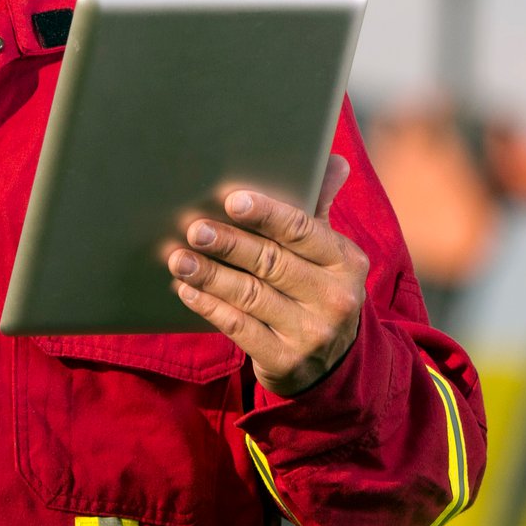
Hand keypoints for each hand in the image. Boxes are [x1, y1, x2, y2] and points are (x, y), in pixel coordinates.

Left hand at [166, 155, 366, 396]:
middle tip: (194, 228)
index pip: (303, 231)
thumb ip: (319, 209)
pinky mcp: (285, 361)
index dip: (267, 214)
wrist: (333, 365)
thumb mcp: (329, 255)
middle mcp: (335, 298)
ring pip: (251, 295)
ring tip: (178, 258)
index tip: (232, 201)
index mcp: (347, 262)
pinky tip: (187, 290)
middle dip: (230, 244)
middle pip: (272, 262)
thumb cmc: (319, 291)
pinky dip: (210, 306)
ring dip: (210, 275)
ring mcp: (311, 333)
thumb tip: (333, 161)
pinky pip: (239, 328)